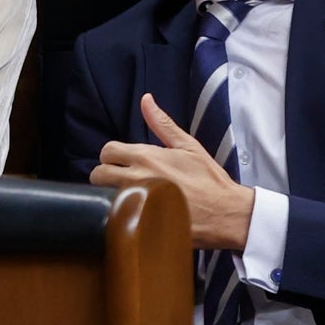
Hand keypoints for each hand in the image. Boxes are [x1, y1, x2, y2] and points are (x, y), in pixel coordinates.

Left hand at [89, 93, 254, 249]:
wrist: (225, 213)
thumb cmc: (209, 179)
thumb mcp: (188, 146)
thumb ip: (162, 123)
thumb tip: (146, 99)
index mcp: (146, 156)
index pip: (108, 151)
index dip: (112, 156)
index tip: (122, 163)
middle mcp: (136, 178)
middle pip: (99, 174)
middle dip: (105, 176)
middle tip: (121, 181)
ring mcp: (137, 203)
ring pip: (104, 196)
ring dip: (110, 195)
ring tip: (127, 197)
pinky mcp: (140, 224)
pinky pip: (115, 217)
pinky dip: (119, 215)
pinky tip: (133, 215)